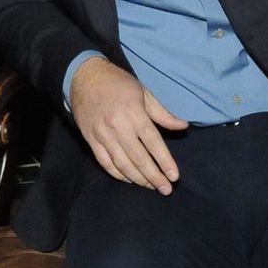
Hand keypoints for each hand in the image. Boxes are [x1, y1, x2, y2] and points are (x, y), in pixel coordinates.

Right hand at [70, 57, 188, 194]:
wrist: (84, 77)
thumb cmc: (118, 83)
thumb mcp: (144, 93)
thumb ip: (163, 113)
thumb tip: (183, 126)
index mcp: (134, 113)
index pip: (153, 143)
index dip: (165, 161)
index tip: (174, 176)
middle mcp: (118, 126)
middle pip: (139, 158)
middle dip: (154, 177)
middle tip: (166, 189)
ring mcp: (102, 135)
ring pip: (122, 164)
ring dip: (138, 179)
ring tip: (151, 187)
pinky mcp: (91, 140)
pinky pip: (105, 163)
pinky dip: (118, 174)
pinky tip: (130, 180)